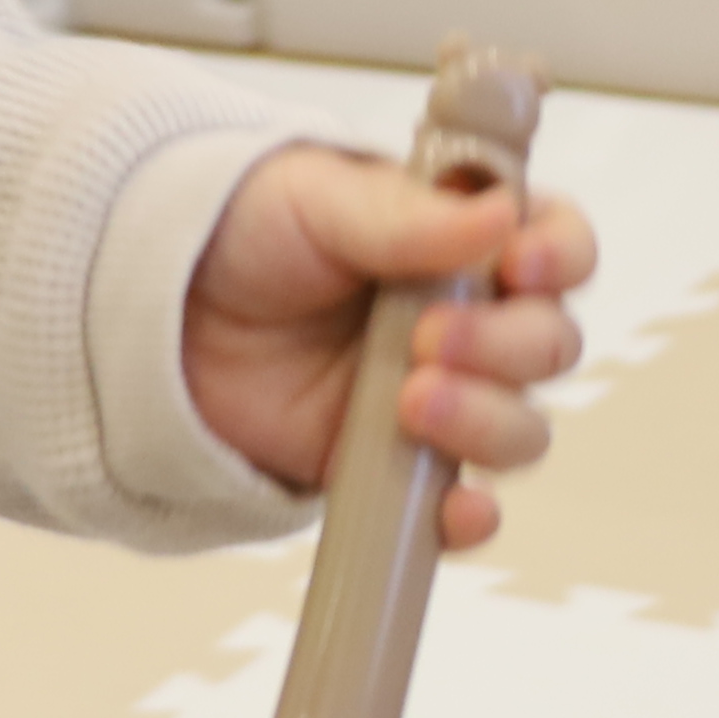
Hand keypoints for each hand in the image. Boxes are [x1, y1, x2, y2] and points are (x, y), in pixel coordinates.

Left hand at [181, 144, 598, 551]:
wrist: (158, 314)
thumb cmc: (244, 235)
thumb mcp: (318, 198)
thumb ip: (406, 216)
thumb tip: (497, 215)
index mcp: (466, 237)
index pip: (558, 245)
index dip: (560, 257)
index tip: (520, 266)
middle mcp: (470, 319)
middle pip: (549, 344)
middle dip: (506, 346)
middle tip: (426, 339)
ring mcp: (441, 396)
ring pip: (520, 429)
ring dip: (487, 421)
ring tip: (409, 404)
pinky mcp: (398, 468)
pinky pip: (458, 508)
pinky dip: (468, 518)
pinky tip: (453, 507)